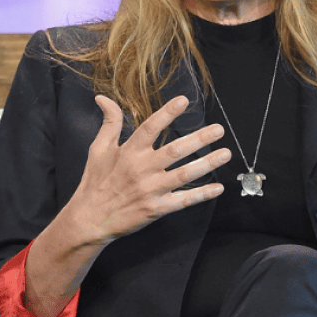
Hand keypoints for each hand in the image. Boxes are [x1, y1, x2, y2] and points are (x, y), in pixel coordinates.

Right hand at [68, 94, 229, 246]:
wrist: (90, 218)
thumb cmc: (95, 181)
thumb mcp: (99, 149)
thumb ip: (109, 123)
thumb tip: (103, 98)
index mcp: (129, 152)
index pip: (151, 127)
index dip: (167, 113)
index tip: (184, 101)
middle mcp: (142, 169)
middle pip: (175, 151)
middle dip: (199, 139)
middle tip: (218, 130)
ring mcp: (151, 190)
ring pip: (184, 174)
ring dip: (207, 163)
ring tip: (225, 154)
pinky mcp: (156, 209)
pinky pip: (183, 201)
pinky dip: (201, 195)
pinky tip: (218, 188)